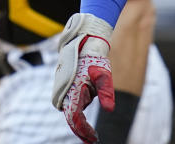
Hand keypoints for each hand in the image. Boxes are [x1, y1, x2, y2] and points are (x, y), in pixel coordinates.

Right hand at [52, 13, 115, 142]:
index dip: (84, 131)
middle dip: (82, 128)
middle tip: (92, 138)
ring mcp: (63, 90)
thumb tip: (110, 109)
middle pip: (73, 117)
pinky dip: (79, 106)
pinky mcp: (66, 86)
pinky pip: (72, 101)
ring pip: (73, 109)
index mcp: (72, 93)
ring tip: (91, 121)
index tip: (93, 139)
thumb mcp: (104, 75)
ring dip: (80, 116)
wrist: (84, 41)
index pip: (76, 120)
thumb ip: (106, 92)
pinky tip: (87, 99)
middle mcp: (64, 94)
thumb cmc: (94, 58)